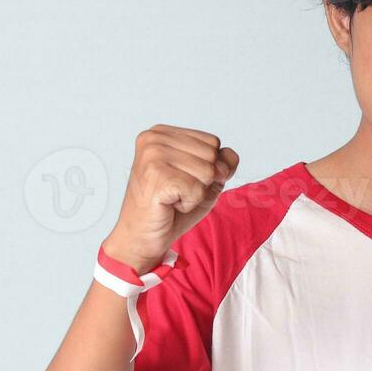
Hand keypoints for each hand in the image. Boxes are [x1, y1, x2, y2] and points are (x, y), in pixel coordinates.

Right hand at [102, 125, 238, 272]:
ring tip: (172, 198)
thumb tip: (230, 155)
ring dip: (196, 193)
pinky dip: (189, 204)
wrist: (142, 237)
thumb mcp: (205, 181)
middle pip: (212, 154)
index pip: (213, 142)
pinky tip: (169, 205)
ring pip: (208, 172)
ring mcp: (153, 155)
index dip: (208, 168)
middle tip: (176, 191)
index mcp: (162, 133)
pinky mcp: (156, 176)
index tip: (181, 180)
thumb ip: (222, 163)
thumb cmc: (172, 209)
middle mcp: (154, 138)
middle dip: (203, 181)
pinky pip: (198, 189)